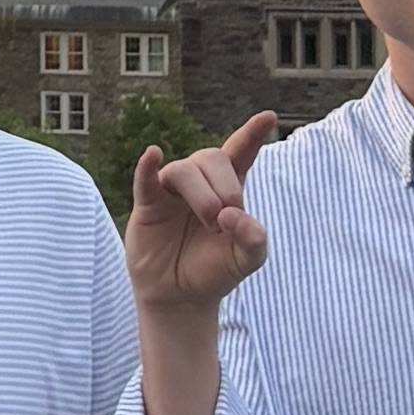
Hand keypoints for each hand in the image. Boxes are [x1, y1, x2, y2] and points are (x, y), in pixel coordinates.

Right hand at [123, 113, 275, 311]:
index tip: (268, 117)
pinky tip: (152, 155)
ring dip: (201, 194)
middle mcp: (200, 182)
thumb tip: (233, 214)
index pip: (241, 152)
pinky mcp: (147, 205)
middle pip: (212, 157)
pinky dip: (147, 166)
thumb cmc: (215, 271)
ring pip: (184, 170)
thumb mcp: (247, 260)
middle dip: (225, 185)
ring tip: (210, 222)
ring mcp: (171, 191)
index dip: (252, 134)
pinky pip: (145, 179)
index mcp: (229, 188)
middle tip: (225, 221)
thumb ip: (254, 238)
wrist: (181, 297)